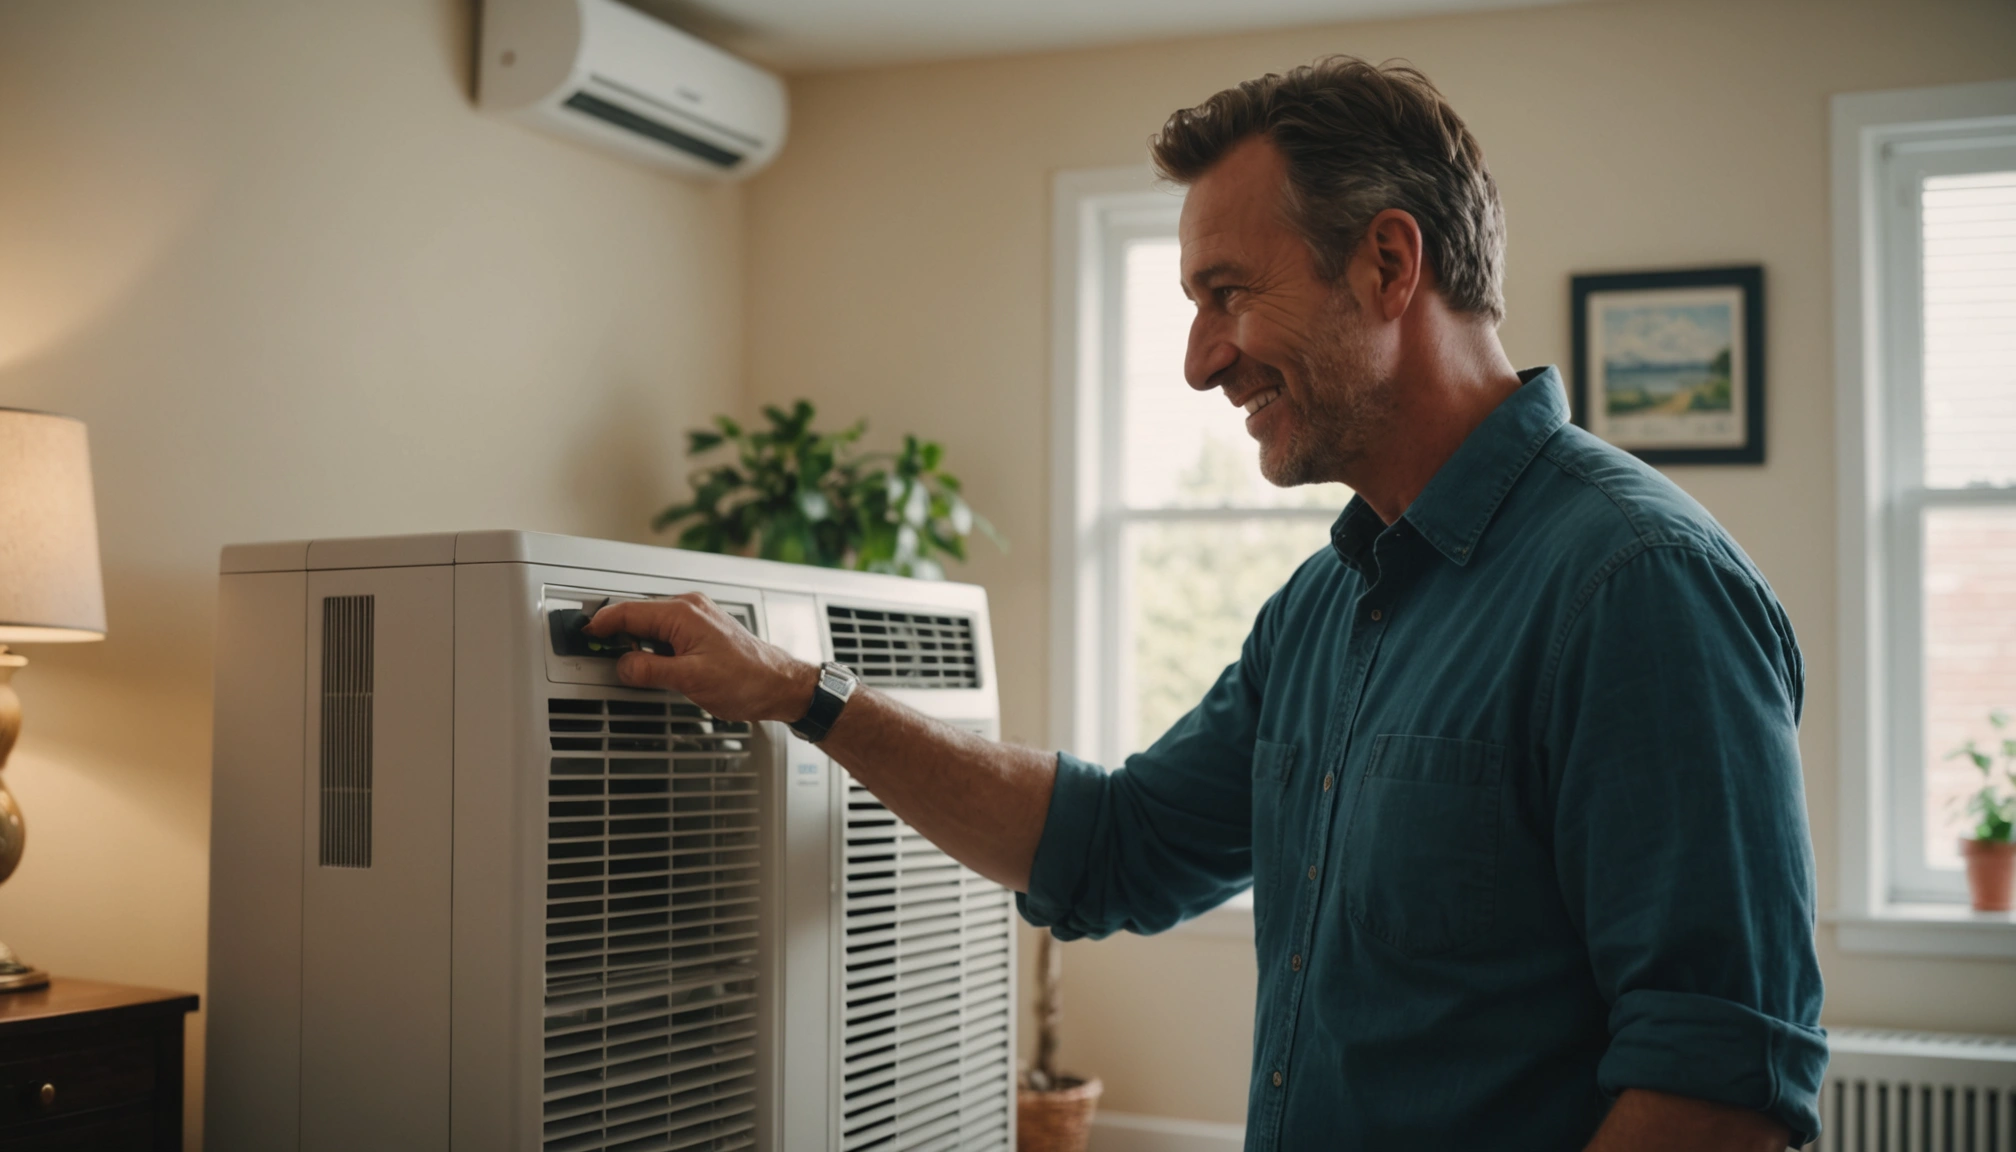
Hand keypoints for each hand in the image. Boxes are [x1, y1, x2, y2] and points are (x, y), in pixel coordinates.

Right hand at [585, 593, 817, 722]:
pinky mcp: (703, 630)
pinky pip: (667, 632)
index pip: (628, 612)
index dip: (601, 624)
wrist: (781, 685)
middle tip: (599, 655)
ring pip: (652, 625)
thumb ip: (649, 670)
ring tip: (629, 666)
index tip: (584, 635)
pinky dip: (654, 646)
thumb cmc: (748, 680)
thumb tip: (622, 666)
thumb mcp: (690, 680)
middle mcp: (690, 608)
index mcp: (683, 613)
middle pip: (638, 615)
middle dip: (617, 634)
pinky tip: (654, 665)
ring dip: (637, 643)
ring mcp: (698, 617)